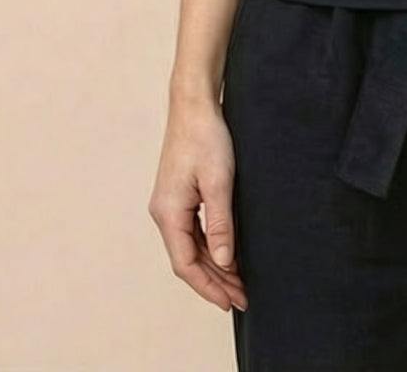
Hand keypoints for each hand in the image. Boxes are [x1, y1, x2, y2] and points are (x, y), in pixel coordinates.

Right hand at [148, 96, 248, 313]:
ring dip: (214, 266)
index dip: (209, 287)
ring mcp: (170, 204)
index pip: (186, 264)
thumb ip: (220, 224)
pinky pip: (192, 232)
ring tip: (238, 282)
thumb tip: (224, 262)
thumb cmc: (206, 137)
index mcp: (168, 213)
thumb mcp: (219, 182)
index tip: (231, 302)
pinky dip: (210, 247)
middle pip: (188, 259)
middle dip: (215, 281)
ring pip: (190, 247)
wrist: (195, 105)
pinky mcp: (179, 195)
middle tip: (242, 296)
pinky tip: (227, 254)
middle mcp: (164, 213)